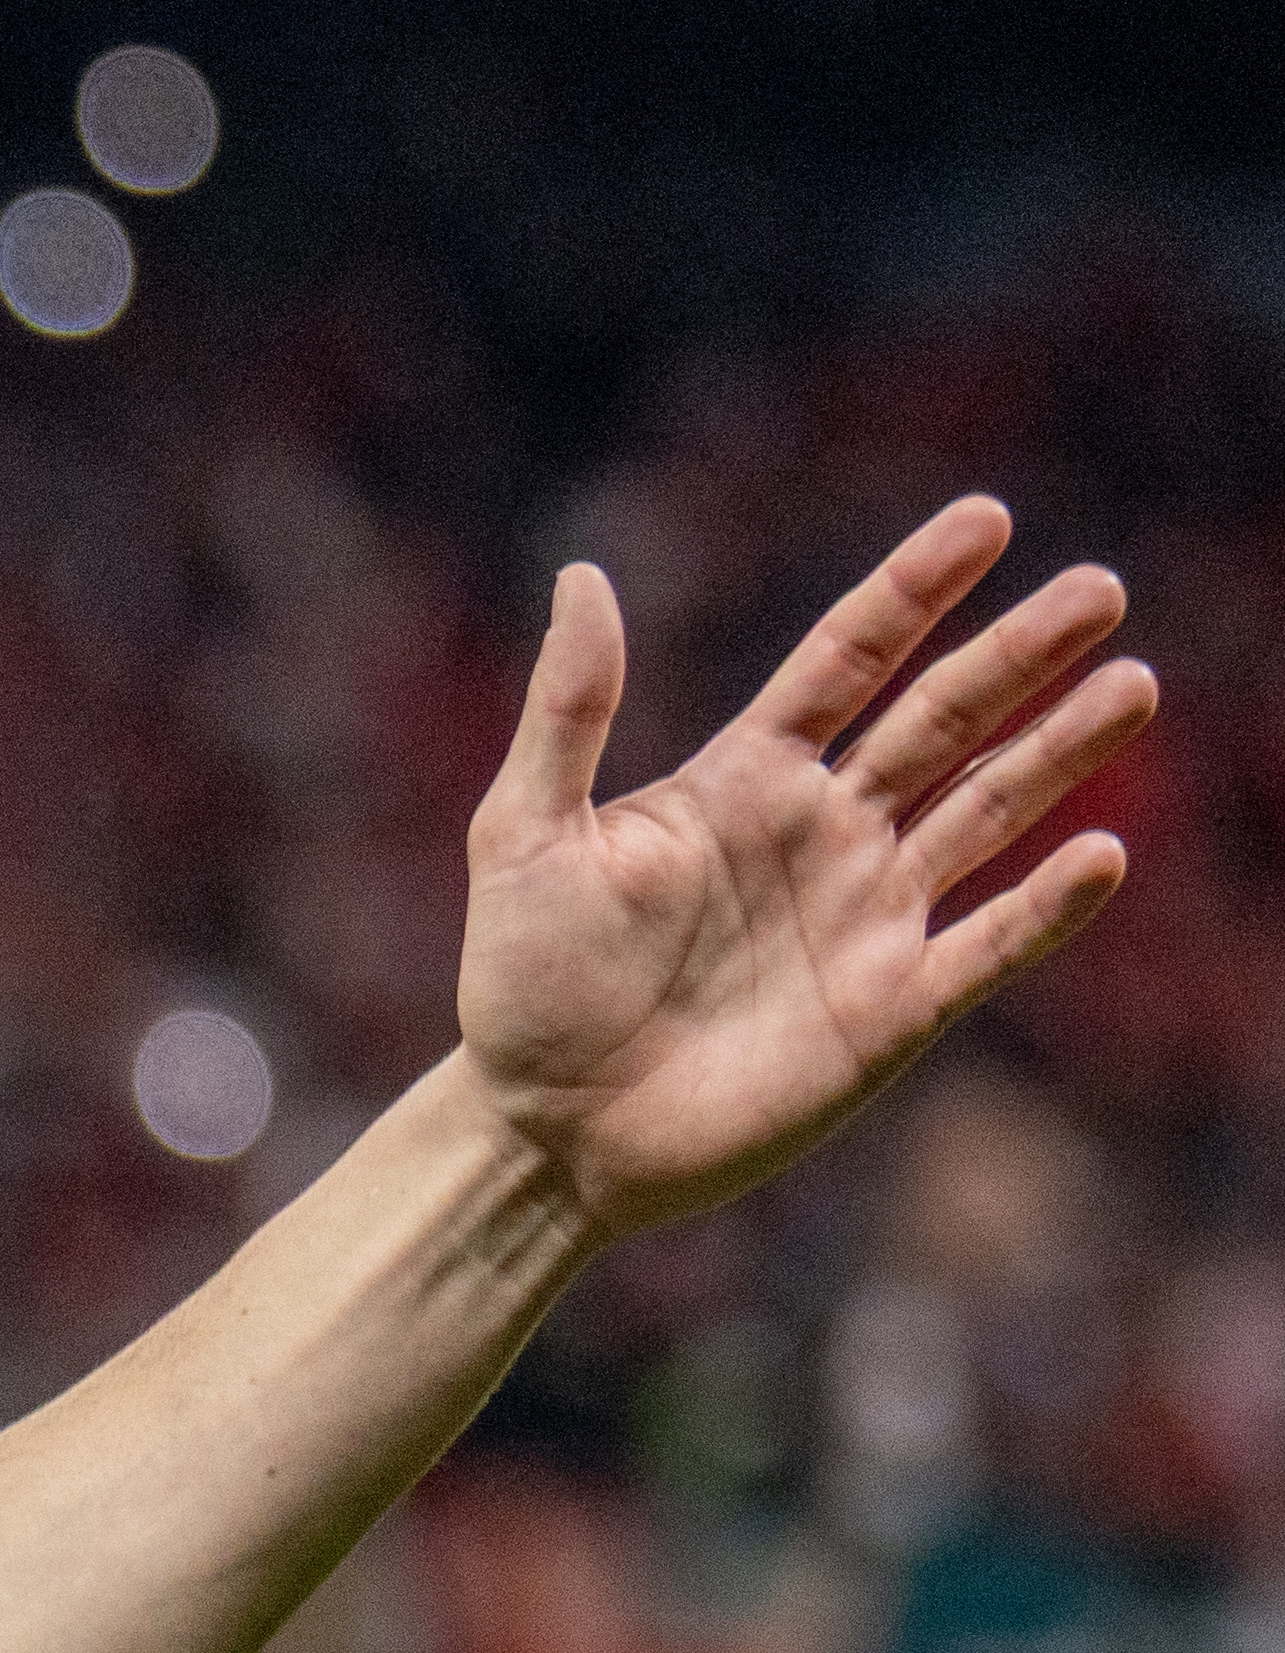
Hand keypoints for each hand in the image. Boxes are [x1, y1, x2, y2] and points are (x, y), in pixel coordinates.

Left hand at [459, 497, 1148, 1240]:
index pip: (849, 659)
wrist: (545, 1133)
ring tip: (1131, 685)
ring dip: (1060, 751)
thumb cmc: (520, 986)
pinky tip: (1098, 852)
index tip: (987, 519)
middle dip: (1020, 655)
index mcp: (745, 780)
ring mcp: (866, 917)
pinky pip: (989, 943)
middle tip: (1099, 589)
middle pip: (942, 720)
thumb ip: (568, 712)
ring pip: (988, 812)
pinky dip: (1046, 904)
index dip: (915, 589)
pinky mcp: (891, 1008)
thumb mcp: (526, 836)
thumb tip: (582, 576)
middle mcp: (823, 834)